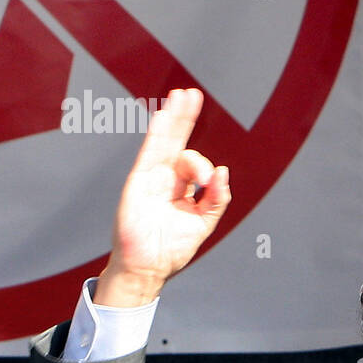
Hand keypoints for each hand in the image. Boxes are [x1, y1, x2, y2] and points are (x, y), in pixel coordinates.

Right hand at [94, 87, 230, 306]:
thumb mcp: (204, 223)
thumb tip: (223, 172)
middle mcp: (165, 178)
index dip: (206, 168)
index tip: (210, 180)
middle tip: (193, 95)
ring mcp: (151, 177)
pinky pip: (150, 151)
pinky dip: (158, 133)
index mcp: (180, 188)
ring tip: (183, 96)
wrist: (147, 267)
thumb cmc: (171, 249)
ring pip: (164, 141)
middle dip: (185, 118)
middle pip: (177, 141)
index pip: (194, 164)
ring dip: (174, 117)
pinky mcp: (139, 180)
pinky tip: (164, 115)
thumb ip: (216, 198)